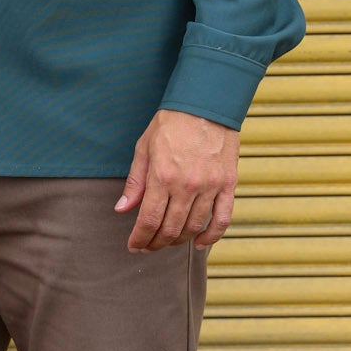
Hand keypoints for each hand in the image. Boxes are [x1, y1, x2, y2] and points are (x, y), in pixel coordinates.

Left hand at [114, 108, 238, 252]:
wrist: (205, 104)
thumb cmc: (171, 124)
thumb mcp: (144, 148)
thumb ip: (135, 182)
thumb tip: (122, 209)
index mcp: (162, 176)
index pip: (149, 220)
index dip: (140, 238)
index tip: (134, 246)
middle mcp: (186, 185)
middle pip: (170, 228)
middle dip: (156, 243)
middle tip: (148, 246)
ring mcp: (210, 186)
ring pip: (194, 227)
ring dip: (178, 240)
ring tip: (168, 241)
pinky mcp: (227, 184)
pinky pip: (222, 218)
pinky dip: (212, 236)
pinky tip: (199, 243)